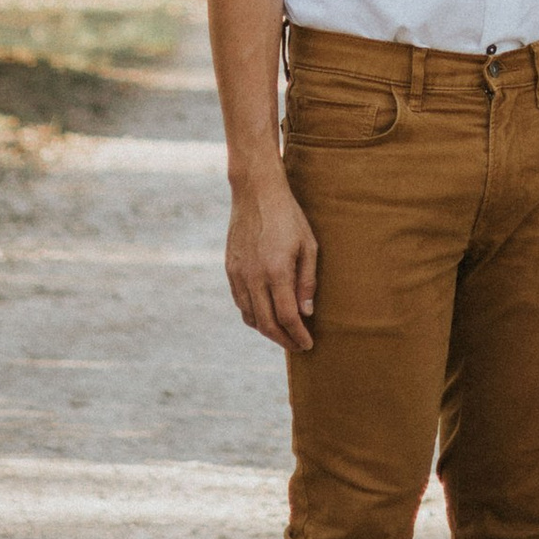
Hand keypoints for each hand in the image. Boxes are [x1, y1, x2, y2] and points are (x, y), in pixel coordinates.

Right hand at [226, 176, 319, 353]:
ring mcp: (238, 274)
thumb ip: (307, 281)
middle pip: (266, 324)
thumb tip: (306, 313)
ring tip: (283, 333)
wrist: (256, 192)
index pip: (287, 317)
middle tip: (297, 346)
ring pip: (250, 316)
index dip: (298, 335)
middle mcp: (254, 277)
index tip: (308, 344)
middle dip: (283, 340)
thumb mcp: (309, 246)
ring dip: (267, 330)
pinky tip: (265, 314)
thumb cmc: (289, 217)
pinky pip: (240, 302)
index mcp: (276, 271)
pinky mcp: (230, 269)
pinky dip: (253, 315)